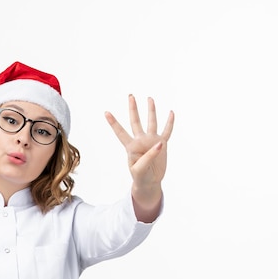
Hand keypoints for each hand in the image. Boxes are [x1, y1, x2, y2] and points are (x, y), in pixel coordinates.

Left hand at [105, 95, 173, 220]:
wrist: (150, 182)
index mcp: (131, 146)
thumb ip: (148, 157)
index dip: (113, 123)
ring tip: (149, 99)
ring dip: (151, 110)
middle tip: (130, 96)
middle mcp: (140, 140)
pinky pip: (167, 131)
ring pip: (151, 122)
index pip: (120, 132)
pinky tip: (171, 113)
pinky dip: (169, 122)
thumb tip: (159, 143)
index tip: (106, 112)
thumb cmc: (141, 177)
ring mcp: (151, 141)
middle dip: (133, 109)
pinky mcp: (162, 144)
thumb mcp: (140, 170)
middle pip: (135, 121)